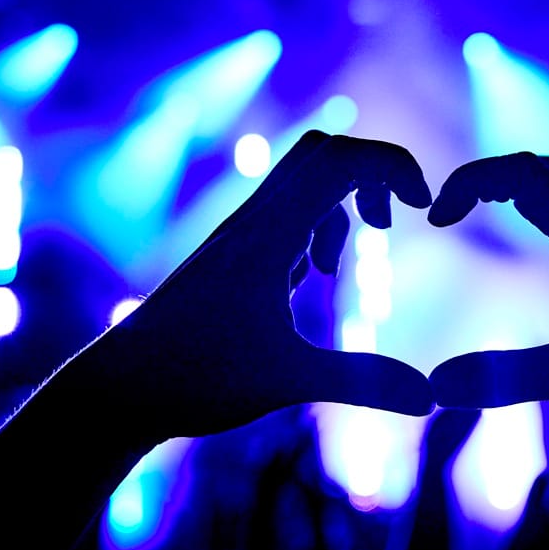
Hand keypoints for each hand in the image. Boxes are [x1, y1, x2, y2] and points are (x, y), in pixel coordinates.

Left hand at [109, 130, 434, 442]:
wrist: (118, 388)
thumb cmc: (194, 378)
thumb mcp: (287, 380)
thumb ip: (362, 382)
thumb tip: (430, 397)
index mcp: (271, 234)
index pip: (341, 157)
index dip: (394, 165)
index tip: (425, 208)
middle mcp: (253, 222)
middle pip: (322, 152)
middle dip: (371, 174)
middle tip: (391, 224)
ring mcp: (238, 238)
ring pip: (300, 182)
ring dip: (339, 207)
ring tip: (332, 270)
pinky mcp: (230, 259)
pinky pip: (282, 216)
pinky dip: (312, 231)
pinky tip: (302, 283)